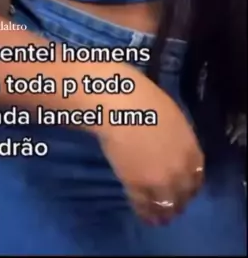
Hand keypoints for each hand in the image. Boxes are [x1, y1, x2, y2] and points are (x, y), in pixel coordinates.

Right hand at [99, 75, 203, 224]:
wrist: (121, 105)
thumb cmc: (144, 100)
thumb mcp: (173, 118)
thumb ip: (177, 140)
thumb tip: (172, 149)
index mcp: (191, 150)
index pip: (197, 177)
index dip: (190, 186)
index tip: (184, 188)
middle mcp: (180, 170)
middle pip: (184, 194)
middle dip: (178, 201)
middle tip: (171, 205)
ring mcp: (159, 180)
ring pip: (166, 205)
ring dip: (163, 213)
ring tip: (158, 218)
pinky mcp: (137, 186)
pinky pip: (144, 205)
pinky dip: (144, 212)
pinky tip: (143, 215)